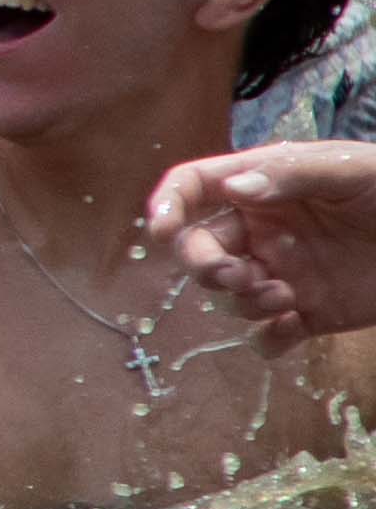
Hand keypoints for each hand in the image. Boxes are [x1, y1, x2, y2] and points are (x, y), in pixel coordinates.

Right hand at [146, 143, 375, 348]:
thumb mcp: (348, 168)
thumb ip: (290, 175)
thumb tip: (233, 191)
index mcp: (262, 188)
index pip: (194, 189)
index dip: (166, 205)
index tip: (161, 231)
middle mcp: (262, 232)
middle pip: (199, 249)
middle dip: (204, 266)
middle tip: (237, 276)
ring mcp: (283, 274)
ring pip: (229, 297)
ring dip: (241, 302)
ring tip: (283, 298)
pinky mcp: (309, 315)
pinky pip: (267, 337)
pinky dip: (269, 340)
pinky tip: (294, 326)